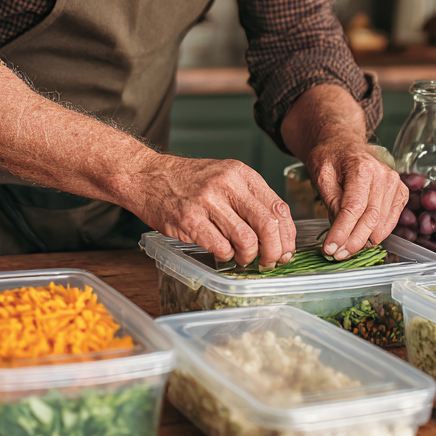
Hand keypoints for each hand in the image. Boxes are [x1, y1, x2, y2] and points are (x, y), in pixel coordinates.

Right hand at [134, 154, 296, 267]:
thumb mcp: (224, 176)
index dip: (287, 235)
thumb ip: (249, 198)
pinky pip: (221, 248)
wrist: (147, 176)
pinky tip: (221, 252)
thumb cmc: (187, 180)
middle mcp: (227, 184)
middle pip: (267, 225)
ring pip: (246, 240)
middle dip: (273, 252)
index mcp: (241, 173)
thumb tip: (277, 233)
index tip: (286, 250)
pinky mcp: (189, 220)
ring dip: (247, 257)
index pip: (278, 207)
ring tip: (241, 258)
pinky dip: (226, 257)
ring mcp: (207, 201)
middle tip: (268, 262)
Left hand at [306, 138, 407, 258]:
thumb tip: (340, 228)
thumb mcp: (321, 175)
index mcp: (362, 168)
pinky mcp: (401, 193)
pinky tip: (363, 237)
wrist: (345, 143)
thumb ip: (332, 201)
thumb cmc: (331, 157)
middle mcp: (384, 176)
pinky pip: (391, 221)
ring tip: (346, 248)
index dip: (342, 231)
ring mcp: (395, 184)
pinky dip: (377, 233)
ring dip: (364, 241)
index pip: (353, 208)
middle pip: (371, 219)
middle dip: (353, 242)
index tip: (330, 248)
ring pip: (382, 224)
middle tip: (337, 254)